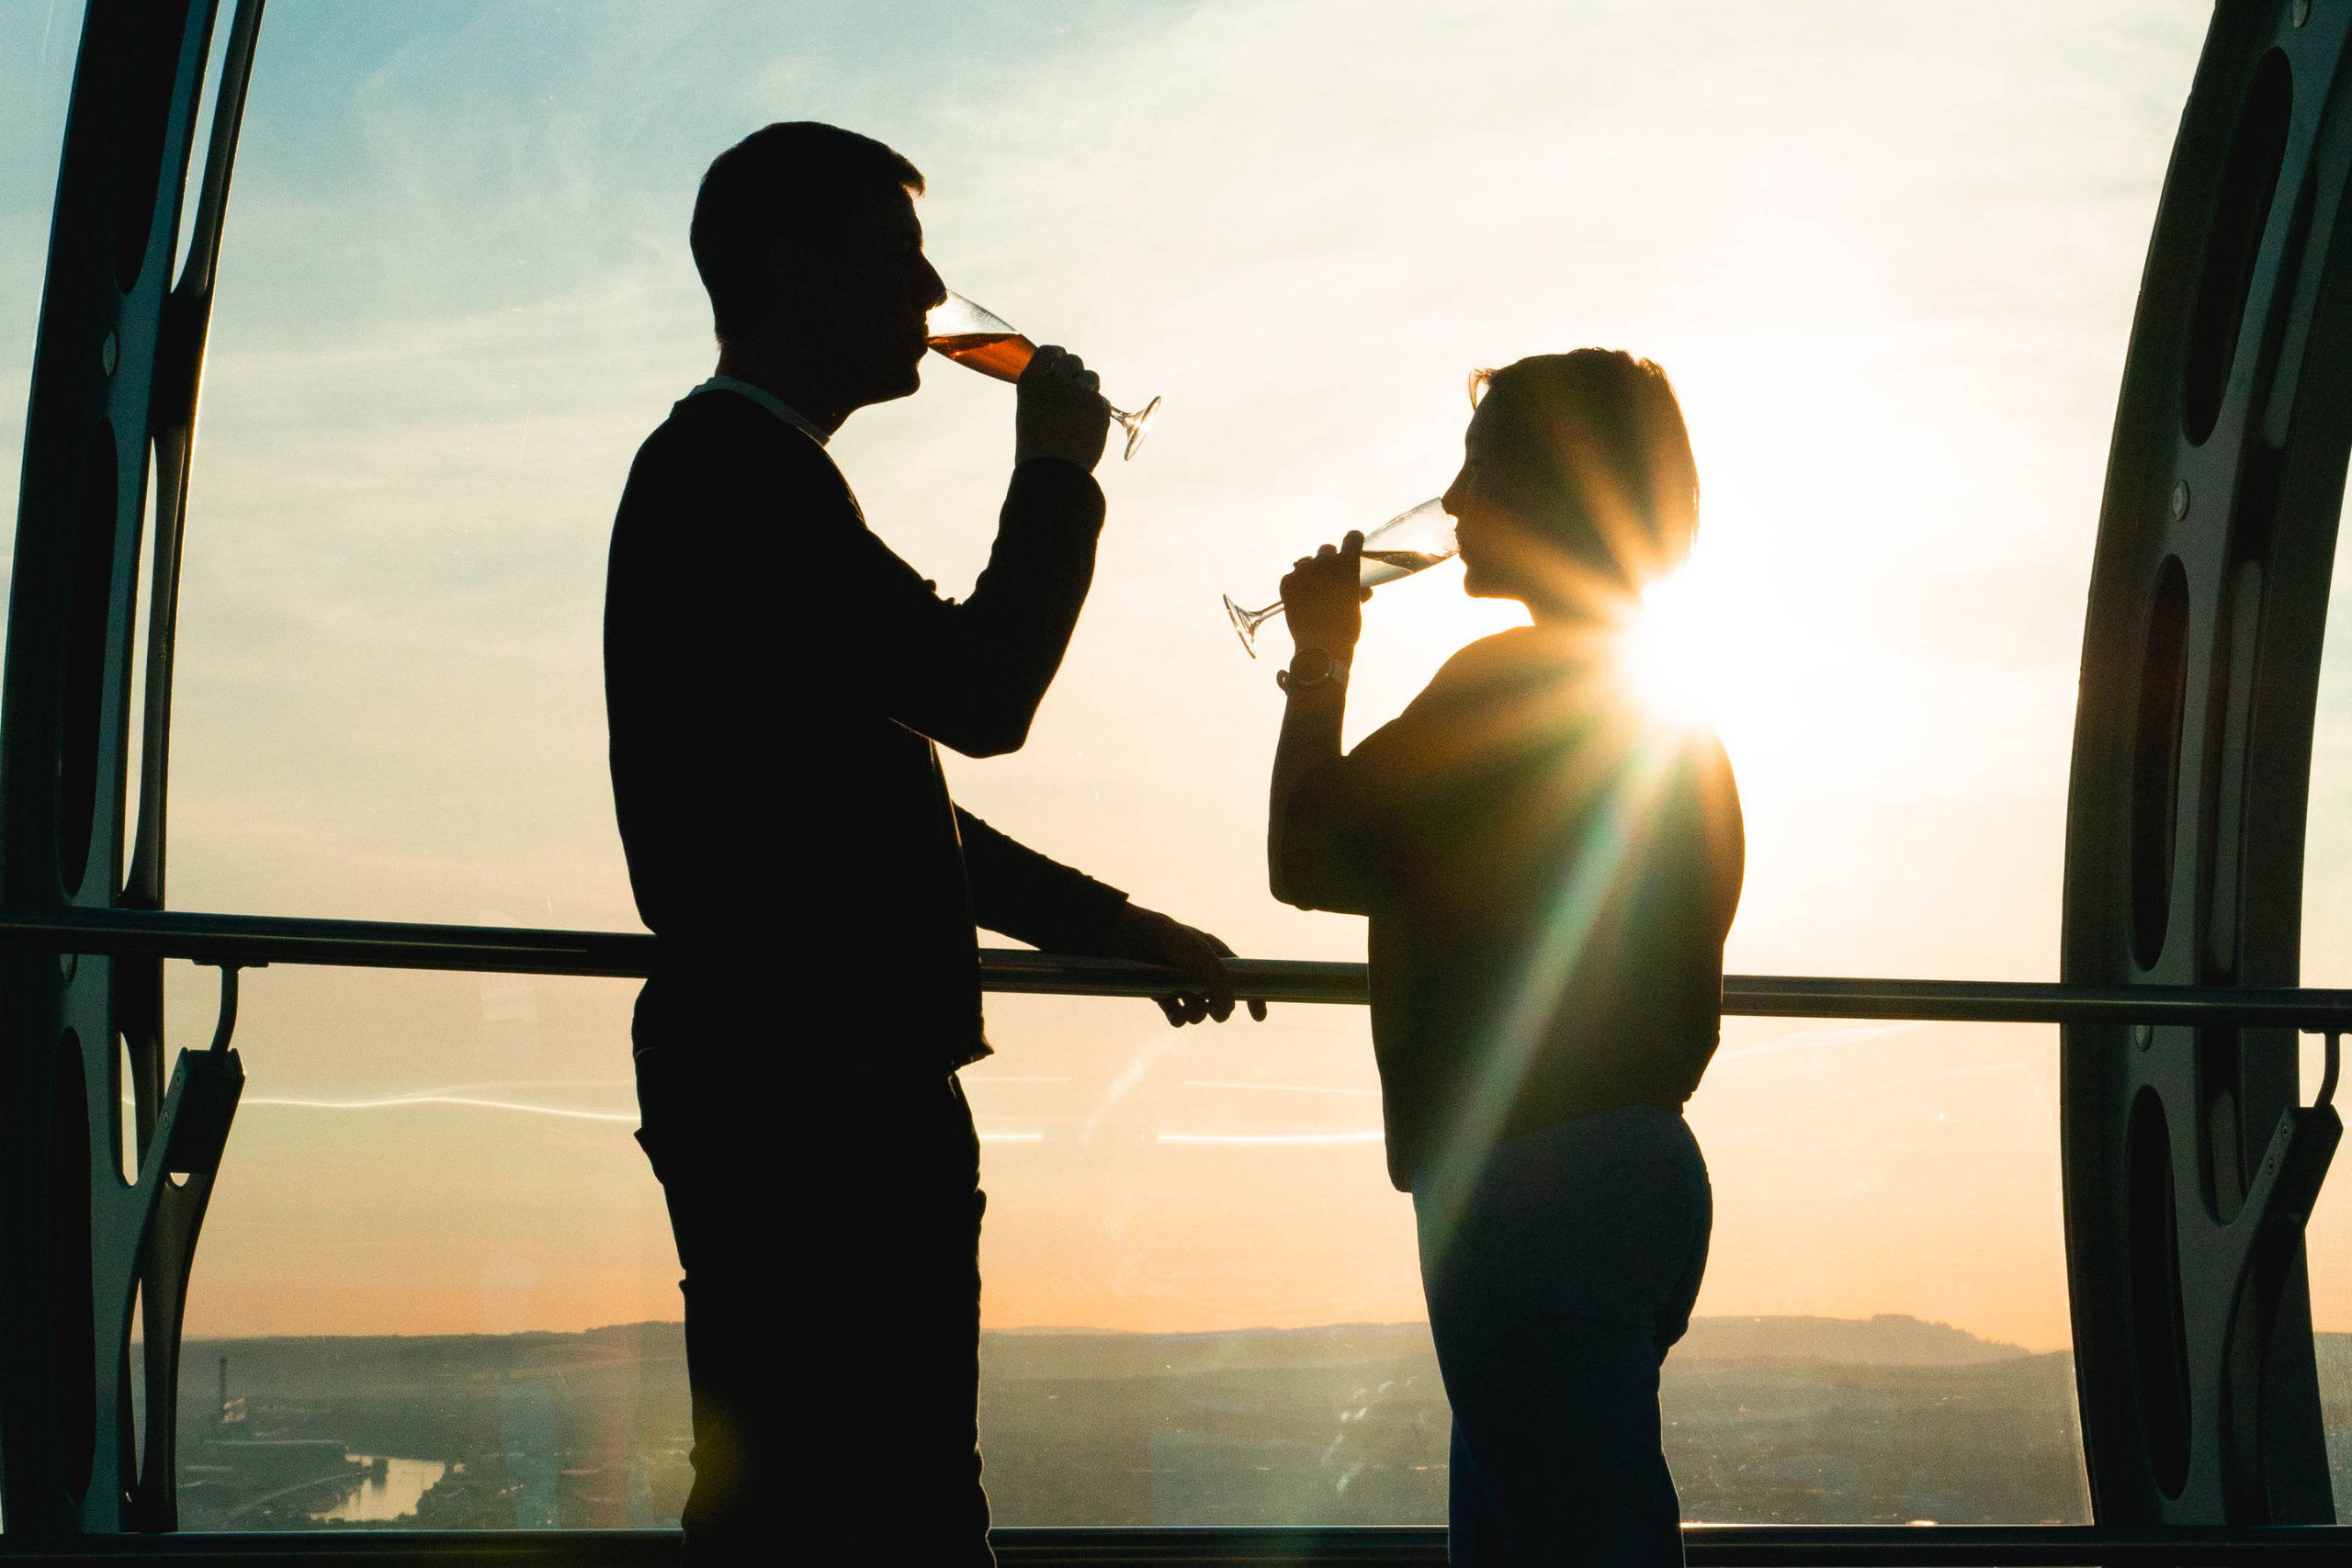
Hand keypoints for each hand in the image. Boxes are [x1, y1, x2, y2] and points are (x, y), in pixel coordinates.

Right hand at [1015, 344, 1110, 471]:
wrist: (1053, 472)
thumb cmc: (1037, 449)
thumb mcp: (1030, 412)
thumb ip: (1045, 392)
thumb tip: (1063, 380)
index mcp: (1031, 380)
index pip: (1049, 352)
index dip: (1059, 356)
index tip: (1062, 361)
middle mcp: (1054, 380)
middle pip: (1074, 361)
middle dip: (1077, 374)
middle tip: (1075, 393)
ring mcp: (1077, 390)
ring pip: (1091, 378)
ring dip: (1089, 392)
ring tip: (1078, 419)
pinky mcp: (1098, 404)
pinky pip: (1102, 401)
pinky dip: (1098, 414)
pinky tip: (1086, 431)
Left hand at [1102, 904, 1268, 1026]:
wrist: (1130, 937)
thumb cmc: (1170, 940)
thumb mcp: (1202, 955)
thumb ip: (1220, 981)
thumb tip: (1228, 1010)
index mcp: (1214, 955)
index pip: (1241, 978)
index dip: (1252, 997)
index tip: (1259, 1016)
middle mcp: (1198, 970)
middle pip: (1219, 999)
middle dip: (1219, 1010)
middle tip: (1213, 1012)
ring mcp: (1180, 982)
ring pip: (1198, 1009)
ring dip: (1197, 1015)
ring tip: (1190, 1012)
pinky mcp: (1161, 992)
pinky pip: (1176, 1013)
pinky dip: (1178, 1019)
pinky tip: (1176, 1018)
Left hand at [1278, 531, 1372, 660]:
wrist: (1320, 647)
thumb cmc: (1345, 629)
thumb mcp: (1356, 607)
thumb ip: (1358, 592)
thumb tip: (1365, 589)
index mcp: (1347, 565)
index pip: (1352, 537)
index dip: (1353, 541)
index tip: (1352, 545)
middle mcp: (1325, 562)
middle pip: (1326, 550)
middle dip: (1329, 561)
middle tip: (1329, 578)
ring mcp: (1304, 571)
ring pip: (1307, 562)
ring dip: (1311, 572)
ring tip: (1314, 592)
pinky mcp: (1287, 581)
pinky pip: (1292, 577)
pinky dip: (1296, 586)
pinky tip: (1301, 600)